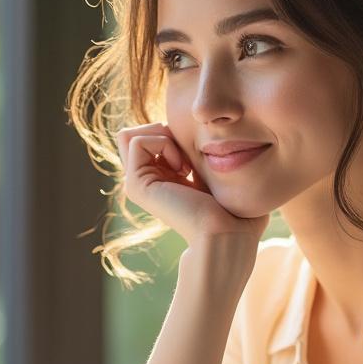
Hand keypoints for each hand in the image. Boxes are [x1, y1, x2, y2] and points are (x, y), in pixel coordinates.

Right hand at [116, 122, 269, 244]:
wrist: (226, 233)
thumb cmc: (233, 211)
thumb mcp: (216, 174)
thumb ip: (203, 157)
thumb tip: (207, 138)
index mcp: (160, 178)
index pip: (148, 136)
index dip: (172, 132)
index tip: (199, 154)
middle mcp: (144, 181)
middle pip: (132, 134)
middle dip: (161, 130)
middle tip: (186, 152)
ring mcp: (136, 184)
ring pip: (129, 135)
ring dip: (161, 136)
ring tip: (184, 161)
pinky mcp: (136, 185)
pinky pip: (137, 141)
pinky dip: (163, 144)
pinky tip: (182, 168)